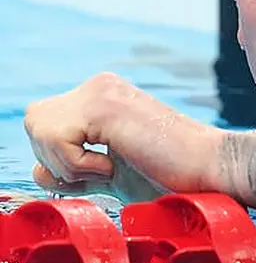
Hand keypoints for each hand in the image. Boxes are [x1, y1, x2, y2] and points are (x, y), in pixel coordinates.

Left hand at [24, 73, 222, 203]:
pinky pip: (55, 138)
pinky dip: (78, 165)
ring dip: (67, 163)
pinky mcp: (104, 106)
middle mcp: (99, 86)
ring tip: (109, 167)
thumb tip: (40, 171)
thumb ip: (77, 170)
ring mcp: (101, 91)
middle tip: (101, 171)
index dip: (60, 158)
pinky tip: (114, 164)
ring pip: (39, 127)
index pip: (47, 122)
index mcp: (102, 96)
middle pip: (36, 121)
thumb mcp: (112, 175)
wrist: (211, 170)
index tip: (101, 173)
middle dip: (57, 159)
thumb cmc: (172, 176)